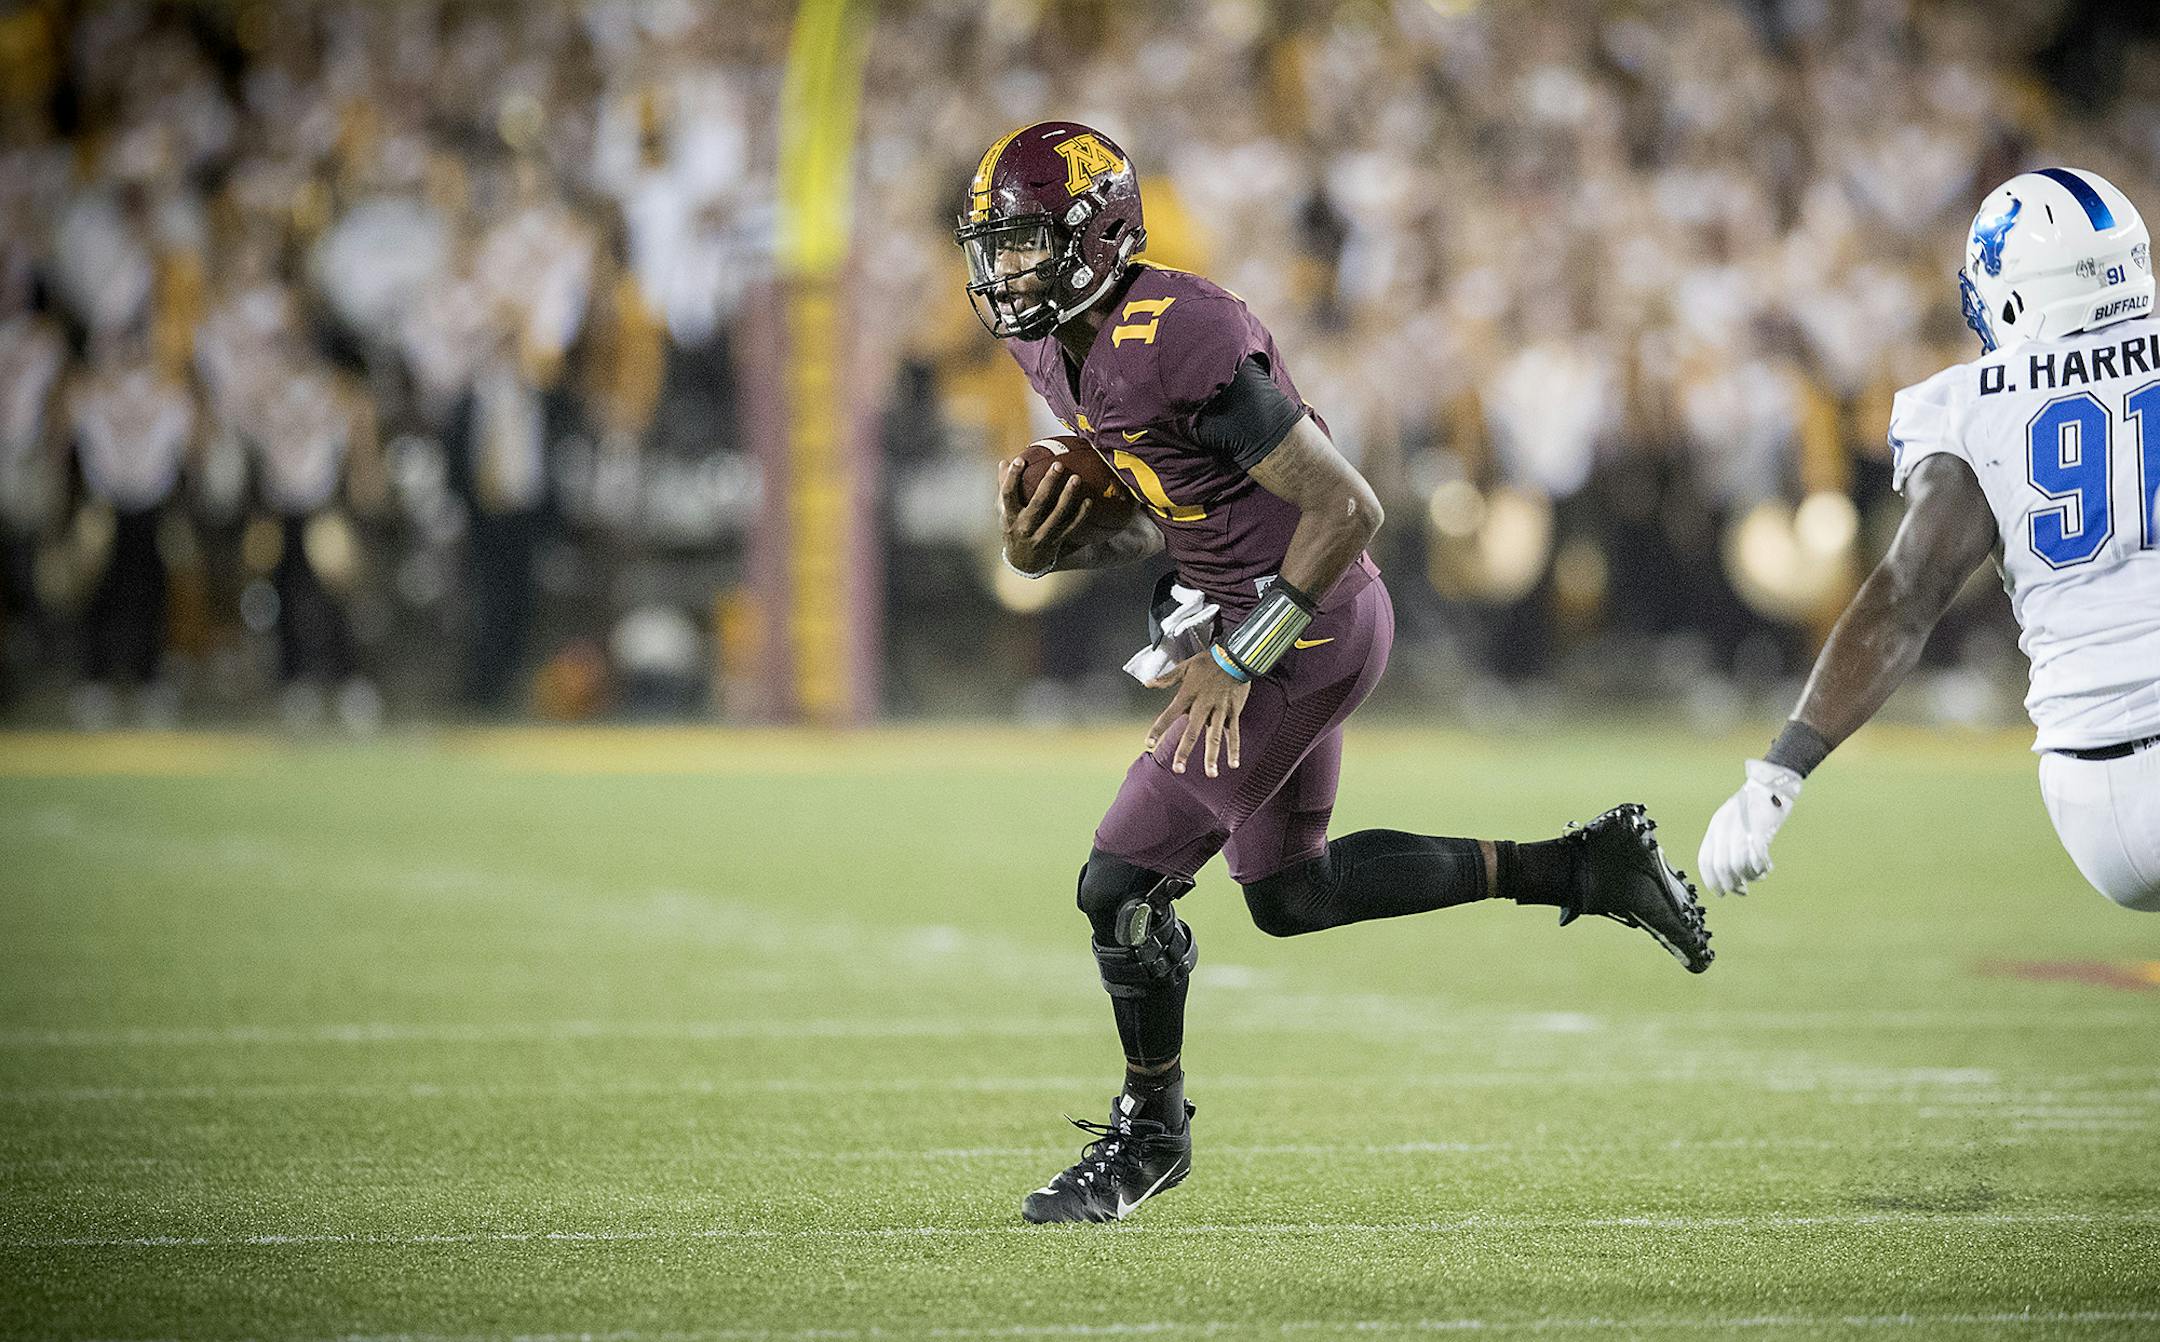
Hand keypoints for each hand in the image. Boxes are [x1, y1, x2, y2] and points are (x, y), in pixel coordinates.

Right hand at [998, 457, 1092, 573]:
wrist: (1022, 562)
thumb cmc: (1013, 527)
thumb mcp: (1003, 511)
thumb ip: (1003, 487)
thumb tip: (1004, 462)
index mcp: (1009, 516)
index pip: (1008, 494)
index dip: (1012, 477)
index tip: (1019, 460)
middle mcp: (1025, 527)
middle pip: (1038, 502)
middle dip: (1049, 483)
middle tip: (1058, 465)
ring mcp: (1041, 536)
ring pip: (1057, 514)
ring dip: (1068, 495)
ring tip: (1076, 478)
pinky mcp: (1055, 542)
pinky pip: (1071, 527)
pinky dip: (1080, 515)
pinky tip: (1089, 500)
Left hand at [1143, 651, 1251, 777]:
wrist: (1235, 655)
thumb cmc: (1209, 660)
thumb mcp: (1185, 666)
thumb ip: (1167, 678)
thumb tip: (1148, 683)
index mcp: (1188, 695)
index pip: (1168, 715)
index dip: (1158, 730)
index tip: (1148, 744)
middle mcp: (1202, 705)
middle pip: (1191, 732)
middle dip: (1184, 751)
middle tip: (1178, 769)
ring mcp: (1219, 710)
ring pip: (1214, 737)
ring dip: (1212, 756)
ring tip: (1210, 773)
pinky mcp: (1234, 712)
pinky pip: (1234, 733)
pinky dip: (1234, 748)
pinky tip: (1233, 764)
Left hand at [1696, 759, 1804, 895]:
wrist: (1772, 784)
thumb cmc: (1754, 806)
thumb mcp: (1734, 821)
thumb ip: (1727, 842)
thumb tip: (1729, 873)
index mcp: (1715, 827)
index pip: (1705, 861)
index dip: (1711, 881)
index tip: (1721, 893)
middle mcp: (1724, 828)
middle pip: (1722, 867)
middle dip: (1731, 884)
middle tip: (1742, 891)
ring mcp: (1741, 828)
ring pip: (1738, 865)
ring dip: (1749, 877)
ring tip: (1758, 876)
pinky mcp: (1760, 829)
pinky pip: (1756, 857)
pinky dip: (1761, 868)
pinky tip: (1767, 867)